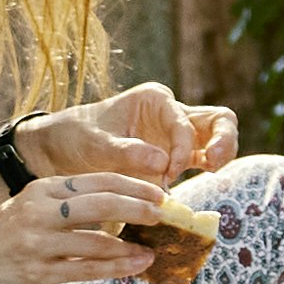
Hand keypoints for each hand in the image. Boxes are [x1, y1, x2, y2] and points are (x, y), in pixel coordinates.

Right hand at [0, 168, 187, 283]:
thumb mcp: (26, 208)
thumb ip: (63, 206)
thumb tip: (112, 209)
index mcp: (41, 190)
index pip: (95, 180)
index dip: (132, 185)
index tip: (159, 190)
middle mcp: (40, 211)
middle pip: (102, 203)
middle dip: (140, 207)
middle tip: (166, 212)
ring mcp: (38, 243)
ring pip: (97, 240)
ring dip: (132, 245)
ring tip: (157, 248)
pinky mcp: (37, 274)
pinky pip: (85, 269)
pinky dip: (116, 269)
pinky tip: (136, 266)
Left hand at [19, 83, 233, 191]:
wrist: (60, 153)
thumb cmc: (76, 137)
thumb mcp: (95, 143)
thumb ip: (127, 151)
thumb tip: (162, 162)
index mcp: (154, 100)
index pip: (184, 122)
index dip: (182, 147)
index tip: (168, 171)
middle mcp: (171, 114)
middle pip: (217, 120)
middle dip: (223, 140)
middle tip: (214, 163)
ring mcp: (175, 137)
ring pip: (215, 139)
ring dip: (222, 154)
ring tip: (212, 171)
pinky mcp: (173, 159)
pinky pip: (201, 161)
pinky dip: (207, 172)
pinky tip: (204, 183)